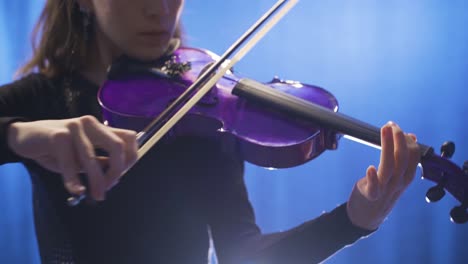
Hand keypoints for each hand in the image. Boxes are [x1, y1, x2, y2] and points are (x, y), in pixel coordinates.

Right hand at [7, 115, 137, 200]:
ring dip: (97, 180)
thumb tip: (116, 177)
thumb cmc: (56, 150)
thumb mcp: (82, 157)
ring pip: (93, 157)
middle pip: (118, 145)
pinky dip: (74, 180)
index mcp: (101, 128)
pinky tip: (76, 191)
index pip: (129, 138)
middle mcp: (91, 124)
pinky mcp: (58, 135)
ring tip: (96, 195)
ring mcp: (75, 127)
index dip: (130, 159)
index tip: (120, 177)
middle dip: (118, 170)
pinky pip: (70, 163)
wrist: (24, 137)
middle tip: (109, 188)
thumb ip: (99, 162)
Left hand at [346, 121, 419, 229]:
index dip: (407, 140)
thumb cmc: (381, 191)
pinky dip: (373, 178)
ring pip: (390, 166)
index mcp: (406, 176)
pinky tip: (370, 167)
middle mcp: (398, 182)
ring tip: (384, 132)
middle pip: (402, 158)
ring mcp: (386, 189)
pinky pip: (374, 188)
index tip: (398, 128)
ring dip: (387, 147)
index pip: (413, 155)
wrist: (366, 217)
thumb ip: (402, 158)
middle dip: (398, 139)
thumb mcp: (395, 175)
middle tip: (392, 125)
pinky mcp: (371, 195)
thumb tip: (411, 136)